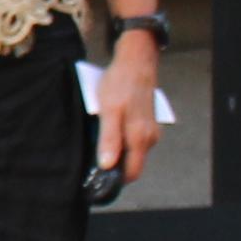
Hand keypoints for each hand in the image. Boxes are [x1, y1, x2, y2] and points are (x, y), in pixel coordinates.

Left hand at [99, 27, 165, 189]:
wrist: (136, 61)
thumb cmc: (120, 84)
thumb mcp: (109, 111)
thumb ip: (109, 139)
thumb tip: (106, 165)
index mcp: (140, 138)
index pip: (131, 173)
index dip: (115, 179)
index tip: (96, 179)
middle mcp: (149, 138)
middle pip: (131, 163)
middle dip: (113, 165)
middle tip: (91, 159)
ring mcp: (149, 130)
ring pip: (131, 151)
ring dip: (115, 150)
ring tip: (96, 140)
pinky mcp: (146, 123)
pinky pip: (132, 139)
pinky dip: (120, 139)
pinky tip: (107, 129)